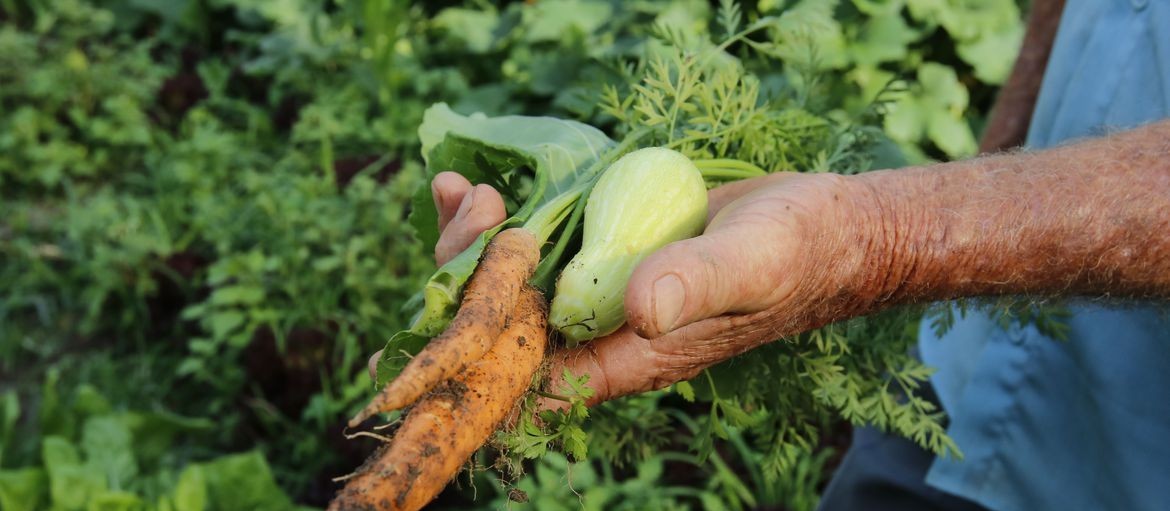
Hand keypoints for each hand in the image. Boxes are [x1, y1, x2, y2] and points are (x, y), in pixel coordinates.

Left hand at [370, 170, 882, 405]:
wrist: (823, 226)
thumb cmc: (796, 253)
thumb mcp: (753, 264)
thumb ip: (700, 285)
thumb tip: (641, 309)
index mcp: (630, 358)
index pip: (531, 375)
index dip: (483, 339)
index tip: (468, 277)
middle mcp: (602, 331)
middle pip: (505, 325)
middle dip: (467, 273)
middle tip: (475, 207)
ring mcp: (598, 289)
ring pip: (509, 282)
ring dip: (473, 241)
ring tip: (462, 189)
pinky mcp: (601, 248)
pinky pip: (534, 243)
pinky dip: (497, 217)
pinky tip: (470, 184)